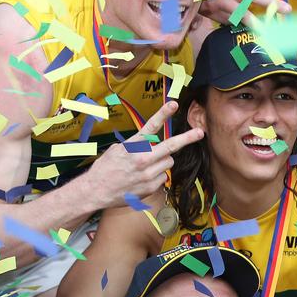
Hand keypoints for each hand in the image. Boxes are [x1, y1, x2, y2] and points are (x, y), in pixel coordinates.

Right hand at [82, 101, 202, 209]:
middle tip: (200, 132)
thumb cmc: (105, 169)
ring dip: (163, 161)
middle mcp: (143, 158)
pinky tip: (142, 178)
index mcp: (133, 146)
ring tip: (146, 166)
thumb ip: (135, 144)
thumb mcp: (117, 149)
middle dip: (188, 138)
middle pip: (171, 146)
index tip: (173, 104)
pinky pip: (162, 176)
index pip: (151, 126)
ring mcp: (148, 173)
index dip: (163, 114)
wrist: (96, 191)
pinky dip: (156, 176)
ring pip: (168, 162)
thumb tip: (149, 144)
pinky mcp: (151, 186)